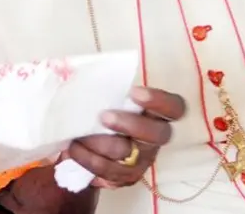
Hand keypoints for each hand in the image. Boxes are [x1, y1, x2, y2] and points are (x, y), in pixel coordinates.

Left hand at [67, 87, 185, 188]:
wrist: (88, 141)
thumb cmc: (101, 110)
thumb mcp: (104, 95)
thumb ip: (101, 83)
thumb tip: (71, 67)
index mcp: (156, 113)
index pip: (174, 107)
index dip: (159, 101)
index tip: (133, 92)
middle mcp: (154, 138)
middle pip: (158, 135)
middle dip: (130, 124)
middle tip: (103, 116)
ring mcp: (142, 160)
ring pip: (128, 155)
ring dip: (100, 144)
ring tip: (78, 136)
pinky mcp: (126, 177)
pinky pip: (109, 173)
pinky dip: (88, 160)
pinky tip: (73, 149)